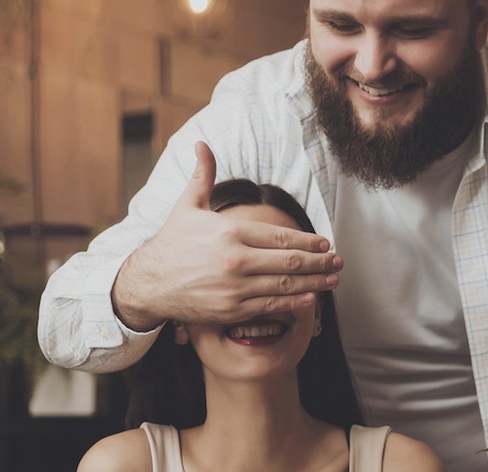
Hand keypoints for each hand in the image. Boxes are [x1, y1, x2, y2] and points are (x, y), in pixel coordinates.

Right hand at [112, 141, 342, 330]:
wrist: (148, 284)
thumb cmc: (171, 244)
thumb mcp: (187, 206)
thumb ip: (203, 176)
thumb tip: (202, 144)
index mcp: (230, 232)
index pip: (281, 237)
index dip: (308, 241)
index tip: (325, 243)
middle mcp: (236, 260)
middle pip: (290, 261)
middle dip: (320, 262)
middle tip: (338, 262)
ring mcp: (235, 287)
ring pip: (286, 285)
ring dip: (315, 283)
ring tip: (332, 280)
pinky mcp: (232, 310)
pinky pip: (271, 306)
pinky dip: (295, 303)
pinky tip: (311, 298)